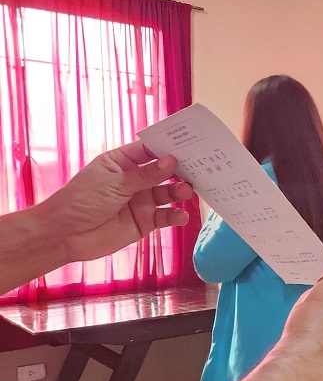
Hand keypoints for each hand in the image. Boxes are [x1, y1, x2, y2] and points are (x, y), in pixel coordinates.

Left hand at [40, 141, 192, 262]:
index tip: (188, 145)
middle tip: (198, 168)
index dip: (167, 147)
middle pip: (163, 172)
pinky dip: (175, 216)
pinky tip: (180, 215)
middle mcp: (133, 181)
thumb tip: (171, 160)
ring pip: (167, 194)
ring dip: (179, 192)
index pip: (149, 151)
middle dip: (180, 170)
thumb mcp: (114, 183)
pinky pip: (165, 216)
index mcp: (122, 163)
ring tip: (187, 191)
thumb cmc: (81, 202)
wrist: (65, 236)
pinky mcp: (145, 221)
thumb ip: (145, 175)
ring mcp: (140, 201)